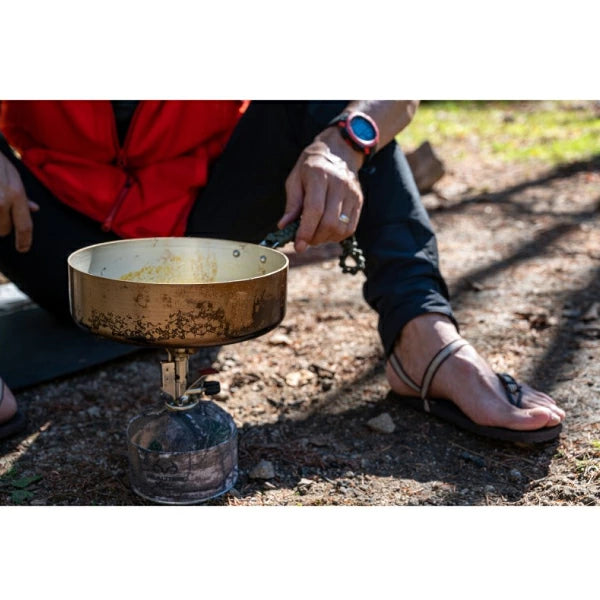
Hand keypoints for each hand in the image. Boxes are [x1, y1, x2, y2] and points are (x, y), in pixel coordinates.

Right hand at [0, 151, 38, 251]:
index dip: (24, 240)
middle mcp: (1, 201)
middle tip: (0, 217)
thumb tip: (34, 209)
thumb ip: (22, 196)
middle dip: (2, 228)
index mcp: (16, 195)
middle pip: (4, 230)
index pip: (25, 226)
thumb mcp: (13, 176)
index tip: (23, 249)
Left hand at [278, 128, 363, 252]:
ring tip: (316, 235)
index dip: (306, 231)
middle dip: (315, 238)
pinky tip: (328, 232)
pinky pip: (350, 227)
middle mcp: (339, 184)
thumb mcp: (295, 179)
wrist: (339, 151)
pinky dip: (337, 236)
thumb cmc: (311, 166)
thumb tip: (284, 226)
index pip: (314, 210)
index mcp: (319, 175)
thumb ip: (291, 204)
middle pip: (329, 222)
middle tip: (305, 240)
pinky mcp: (359, 201)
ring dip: (326, 239)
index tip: (298, 245)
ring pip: (341, 228)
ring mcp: (352, 193)